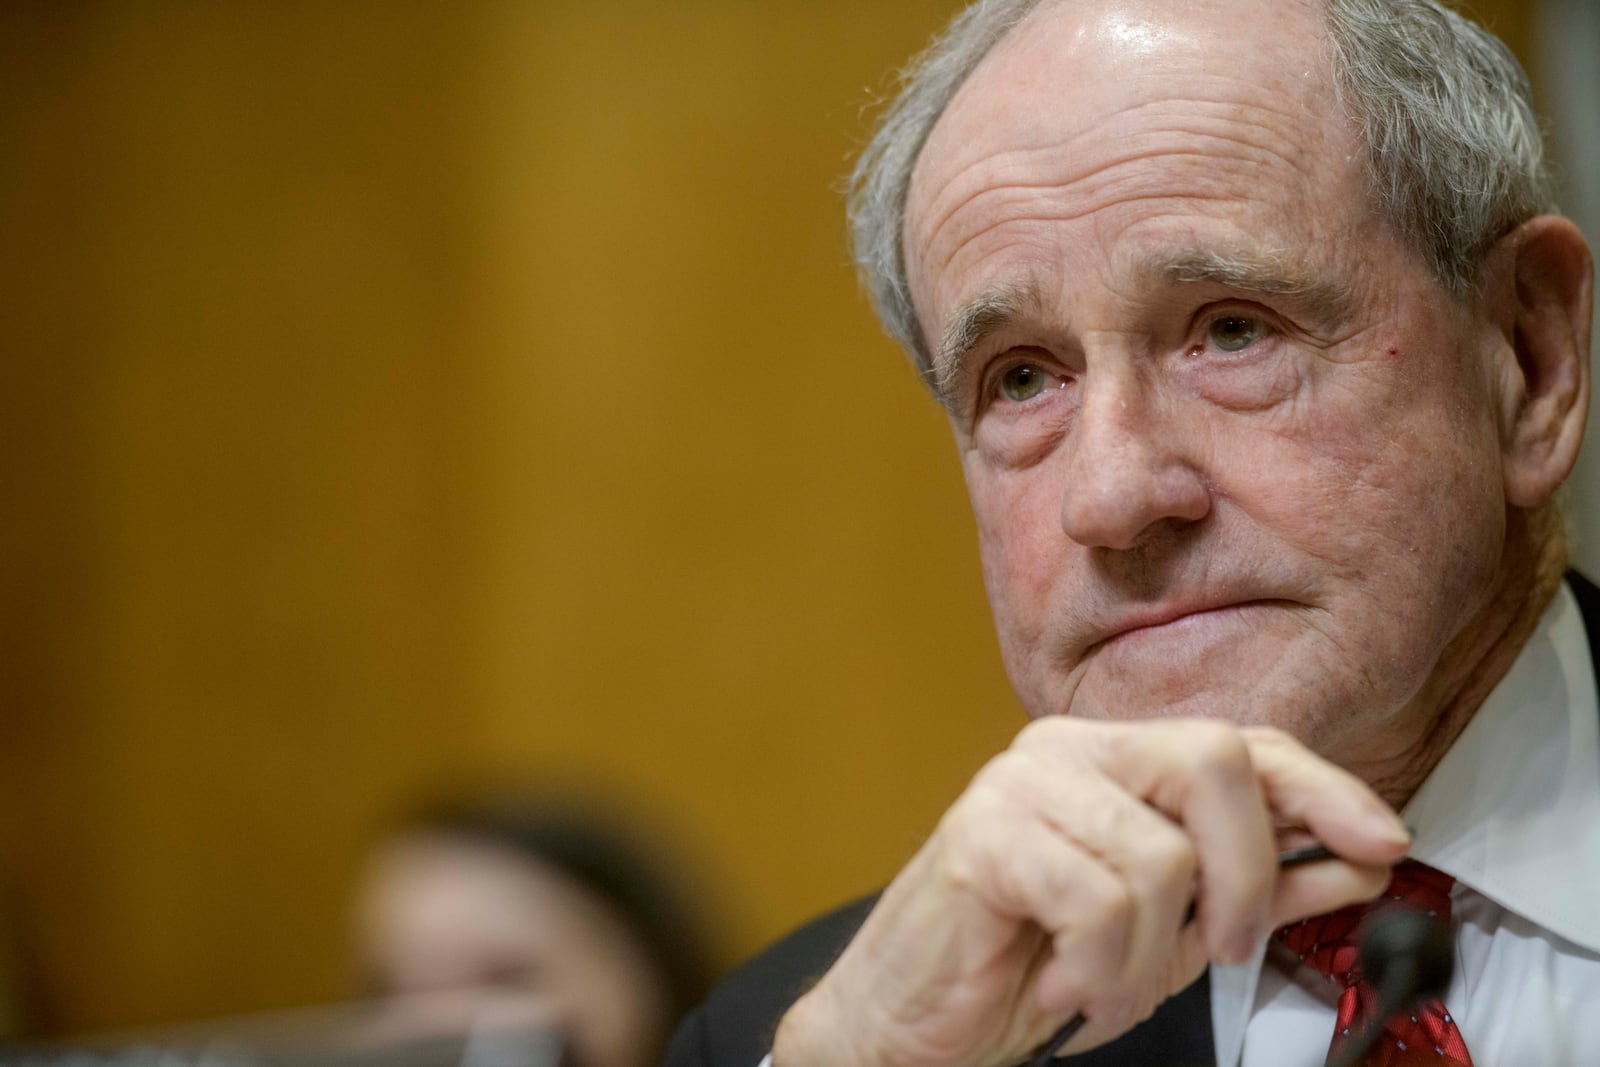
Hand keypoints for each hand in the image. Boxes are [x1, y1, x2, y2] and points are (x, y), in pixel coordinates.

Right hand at [772, 717, 1410, 1066]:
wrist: (917, 1016)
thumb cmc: (1035, 961)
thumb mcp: (1173, 933)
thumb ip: (1260, 890)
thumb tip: (1358, 861)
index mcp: (1117, 760)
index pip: (1243, 743)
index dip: (1323, 787)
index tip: (1385, 843)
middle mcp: (1070, 750)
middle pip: (1214, 762)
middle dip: (1246, 875)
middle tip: (1223, 946)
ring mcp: (1020, 782)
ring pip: (1159, 855)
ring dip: (1149, 955)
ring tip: (1104, 980)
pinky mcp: (982, 834)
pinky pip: (1097, 900)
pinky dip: (1098, 966)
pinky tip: (1063, 978)